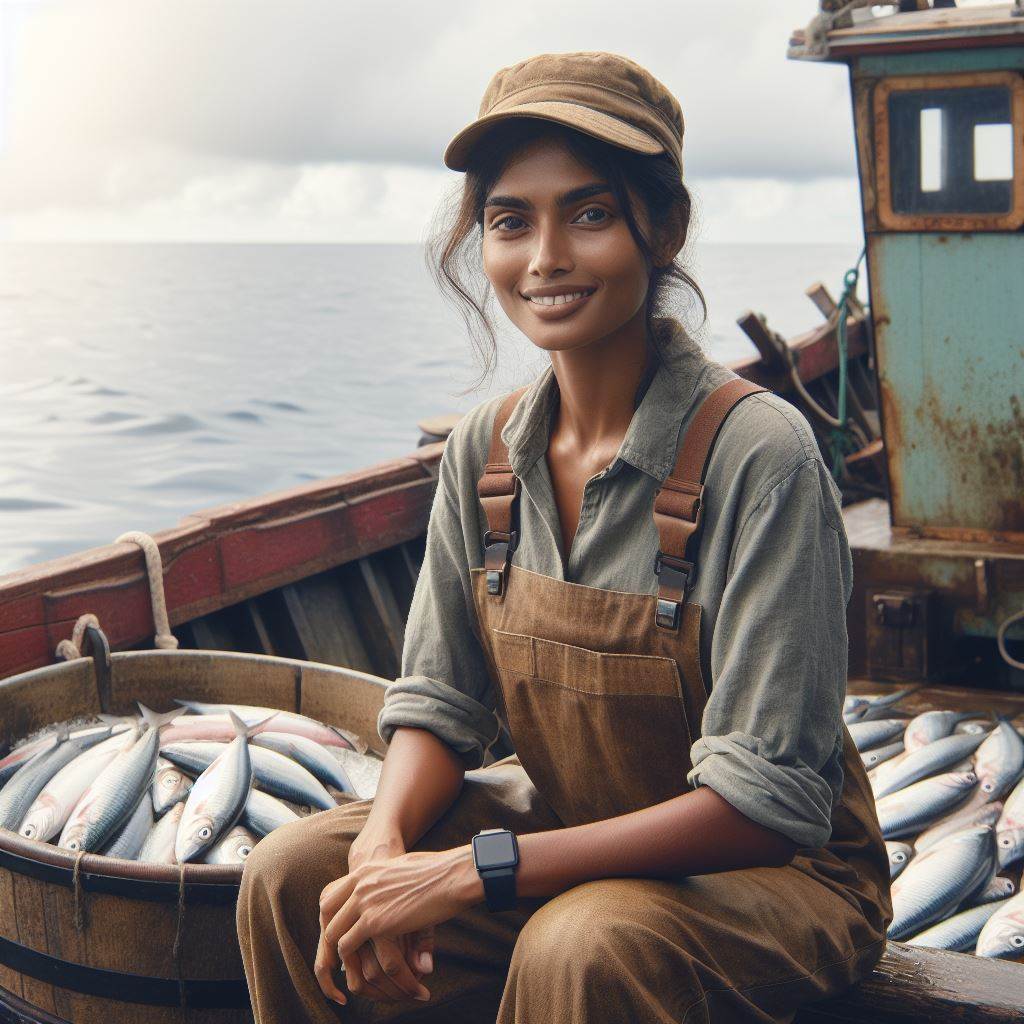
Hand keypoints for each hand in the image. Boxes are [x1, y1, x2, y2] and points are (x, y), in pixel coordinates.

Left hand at [319, 846, 476, 996]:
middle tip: (347, 962)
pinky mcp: (376, 922)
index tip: (340, 938)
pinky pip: (354, 953)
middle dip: (334, 942)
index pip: (331, 898)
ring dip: (348, 960)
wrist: (452, 875)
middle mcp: (359, 885)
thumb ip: (387, 887)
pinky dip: (363, 970)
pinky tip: (377, 973)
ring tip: (361, 975)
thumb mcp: (402, 870)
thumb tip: (390, 905)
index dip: (332, 921)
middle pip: (328, 919)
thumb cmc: (437, 871)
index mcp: (365, 870)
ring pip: (338, 940)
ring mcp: (365, 903)